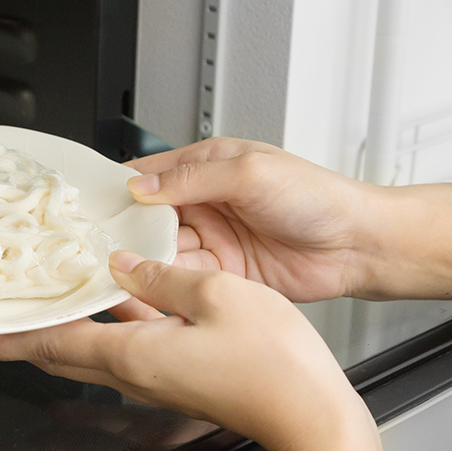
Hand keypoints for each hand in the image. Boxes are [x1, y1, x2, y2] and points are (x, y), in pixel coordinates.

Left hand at [0, 250, 365, 450]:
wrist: (314, 419)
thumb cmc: (276, 365)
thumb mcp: (217, 294)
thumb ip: (163, 276)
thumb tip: (124, 264)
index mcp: (136, 356)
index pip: (55, 345)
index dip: (13, 337)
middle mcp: (138, 376)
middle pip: (65, 354)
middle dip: (26, 338)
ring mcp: (159, 382)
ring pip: (95, 353)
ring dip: (63, 333)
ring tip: (44, 307)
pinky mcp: (180, 381)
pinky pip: (127, 353)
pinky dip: (106, 330)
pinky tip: (117, 304)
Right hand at [119, 137, 373, 304]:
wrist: (359, 246)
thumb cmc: (318, 198)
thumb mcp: (249, 173)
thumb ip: (192, 179)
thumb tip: (142, 186)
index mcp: (209, 166)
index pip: (150, 174)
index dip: (120, 187)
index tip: (92, 203)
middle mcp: (206, 203)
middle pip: (148, 217)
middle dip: (125, 228)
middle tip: (97, 241)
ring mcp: (214, 239)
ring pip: (162, 249)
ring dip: (142, 257)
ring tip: (117, 265)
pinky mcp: (224, 274)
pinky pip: (183, 277)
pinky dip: (164, 281)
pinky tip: (147, 283)